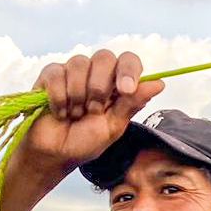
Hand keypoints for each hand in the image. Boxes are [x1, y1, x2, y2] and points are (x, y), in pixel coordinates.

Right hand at [21, 50, 165, 169]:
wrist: (54, 154)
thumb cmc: (84, 142)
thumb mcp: (112, 127)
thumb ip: (131, 104)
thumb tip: (159, 83)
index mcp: (116, 84)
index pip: (128, 60)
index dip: (128, 71)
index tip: (125, 90)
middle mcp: (96, 73)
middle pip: (104, 56)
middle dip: (99, 87)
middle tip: (93, 111)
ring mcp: (73, 71)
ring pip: (79, 63)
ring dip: (77, 95)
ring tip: (75, 115)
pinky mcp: (50, 75)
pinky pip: (56, 73)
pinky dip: (58, 97)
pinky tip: (59, 112)